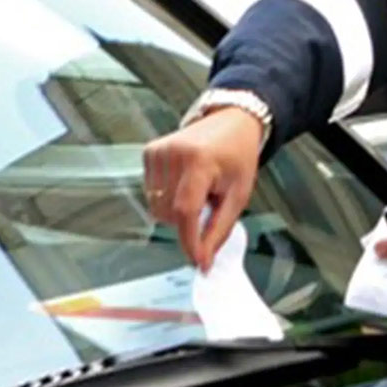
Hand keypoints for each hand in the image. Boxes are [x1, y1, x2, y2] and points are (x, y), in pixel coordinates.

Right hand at [143, 107, 262, 270]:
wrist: (231, 123)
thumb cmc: (238, 157)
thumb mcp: (239, 195)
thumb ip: (220, 229)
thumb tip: (203, 261)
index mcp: (199, 161)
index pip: (185, 210)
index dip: (190, 241)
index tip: (199, 263)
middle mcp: (173, 154)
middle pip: (170, 214)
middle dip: (189, 222)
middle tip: (210, 204)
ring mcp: (157, 151)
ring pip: (157, 208)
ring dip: (178, 211)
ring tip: (199, 190)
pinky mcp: (148, 152)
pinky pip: (151, 194)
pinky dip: (168, 198)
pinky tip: (186, 182)